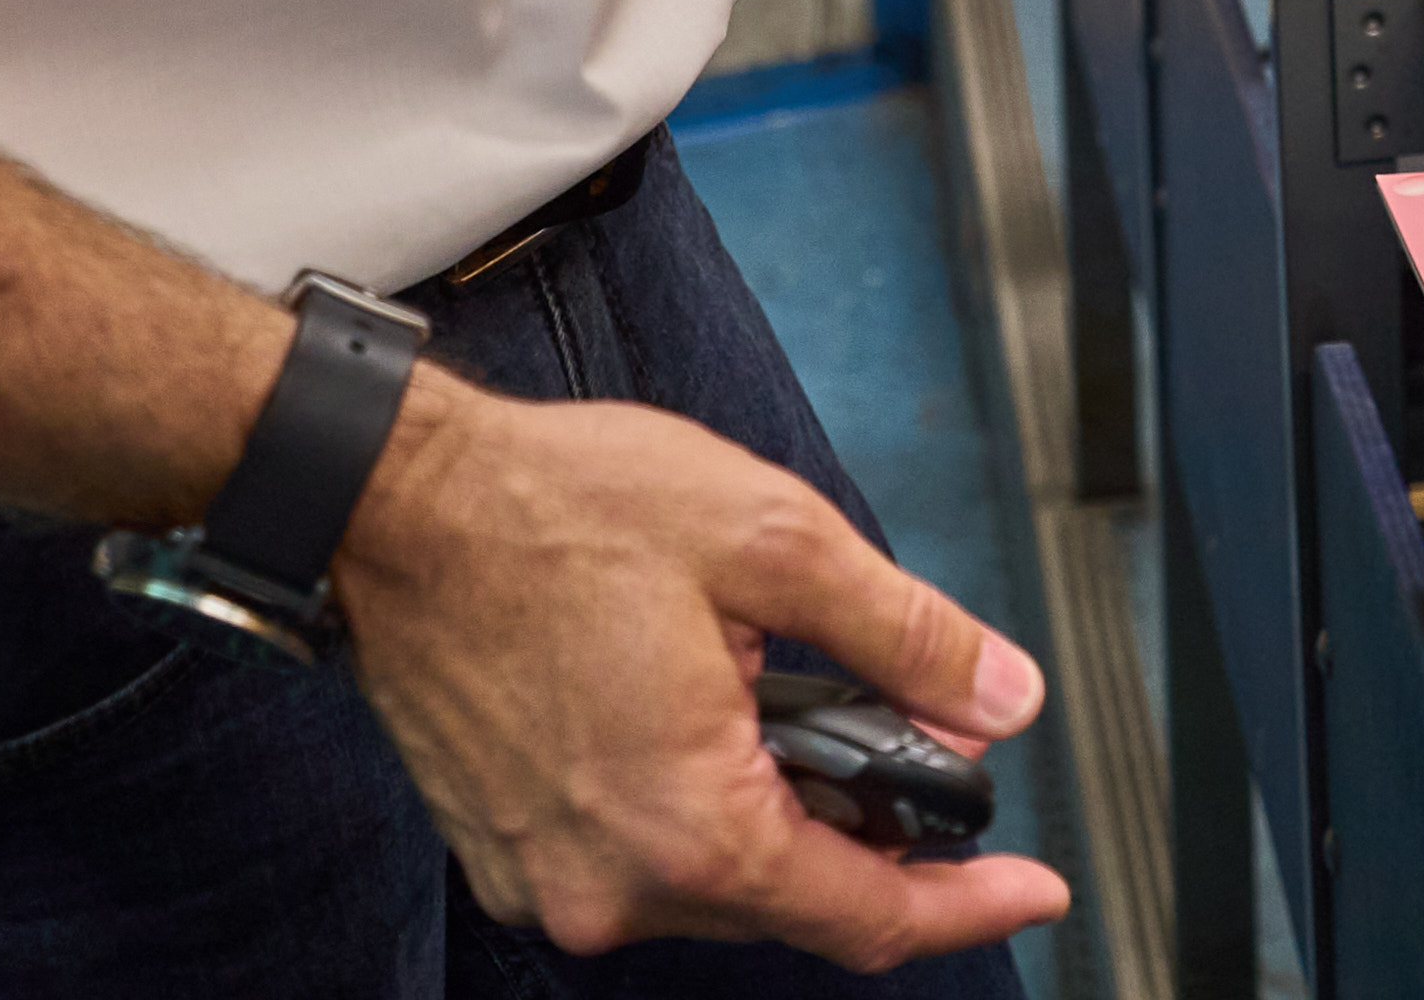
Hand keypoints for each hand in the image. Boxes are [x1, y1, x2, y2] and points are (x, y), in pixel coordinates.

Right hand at [338, 374, 1065, 962]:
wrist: (391, 507)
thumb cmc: (555, 511)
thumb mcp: (773, 540)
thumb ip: (906, 634)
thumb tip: (1002, 698)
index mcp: (690, 829)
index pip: (869, 915)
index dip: (970, 905)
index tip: (1033, 890)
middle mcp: (613, 885)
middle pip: (795, 901)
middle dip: (870, 833)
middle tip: (916, 743)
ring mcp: (551, 878)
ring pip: (716, 883)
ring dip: (773, 815)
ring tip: (776, 698)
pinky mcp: (509, 852)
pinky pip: (639, 861)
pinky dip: (693, 811)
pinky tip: (697, 718)